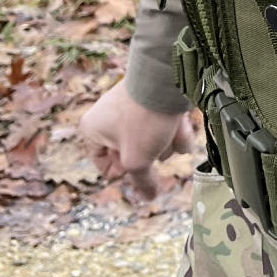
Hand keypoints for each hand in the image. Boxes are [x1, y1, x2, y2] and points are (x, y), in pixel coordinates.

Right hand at [79, 79, 195, 198]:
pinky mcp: (154, 101)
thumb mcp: (138, 159)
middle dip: (152, 153)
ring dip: (168, 142)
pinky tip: (183, 124)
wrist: (167, 78)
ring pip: (155, 142)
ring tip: (171, 129)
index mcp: (93, 130)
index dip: (126, 170)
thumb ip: (142, 181)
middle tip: (155, 142)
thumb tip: (148, 198)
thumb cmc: (143, 119)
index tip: (138, 163)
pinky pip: (165, 126)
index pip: (106, 167)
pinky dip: (176, 129)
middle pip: (136, 155)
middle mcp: (110, 117)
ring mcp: (133, 108)